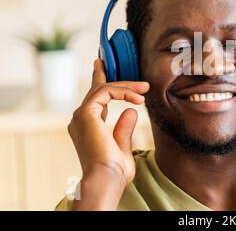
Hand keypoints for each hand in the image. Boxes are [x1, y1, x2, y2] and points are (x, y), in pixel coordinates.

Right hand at [68, 59, 148, 207]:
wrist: (106, 179)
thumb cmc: (114, 171)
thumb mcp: (122, 147)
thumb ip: (124, 128)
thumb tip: (131, 111)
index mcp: (88, 127)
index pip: (96, 100)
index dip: (102, 82)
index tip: (103, 69)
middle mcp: (81, 119)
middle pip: (97, 90)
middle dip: (110, 77)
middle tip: (119, 68)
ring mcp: (81, 115)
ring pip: (103, 88)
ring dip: (126, 86)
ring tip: (144, 88)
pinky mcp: (86, 112)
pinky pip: (106, 91)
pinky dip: (123, 91)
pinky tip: (138, 98)